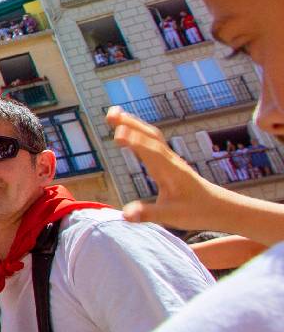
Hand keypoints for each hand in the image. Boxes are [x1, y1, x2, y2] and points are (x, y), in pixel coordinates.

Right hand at [108, 108, 238, 230]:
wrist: (221, 208)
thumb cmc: (198, 212)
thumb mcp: (172, 217)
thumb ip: (147, 214)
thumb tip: (125, 215)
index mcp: (170, 172)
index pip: (152, 152)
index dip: (136, 142)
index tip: (117, 133)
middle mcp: (170, 160)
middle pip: (150, 136)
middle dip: (130, 124)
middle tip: (109, 114)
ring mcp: (170, 159)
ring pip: (151, 135)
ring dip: (133, 123)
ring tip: (113, 114)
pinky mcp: (169, 161)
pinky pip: (152, 140)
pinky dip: (138, 131)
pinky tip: (129, 129)